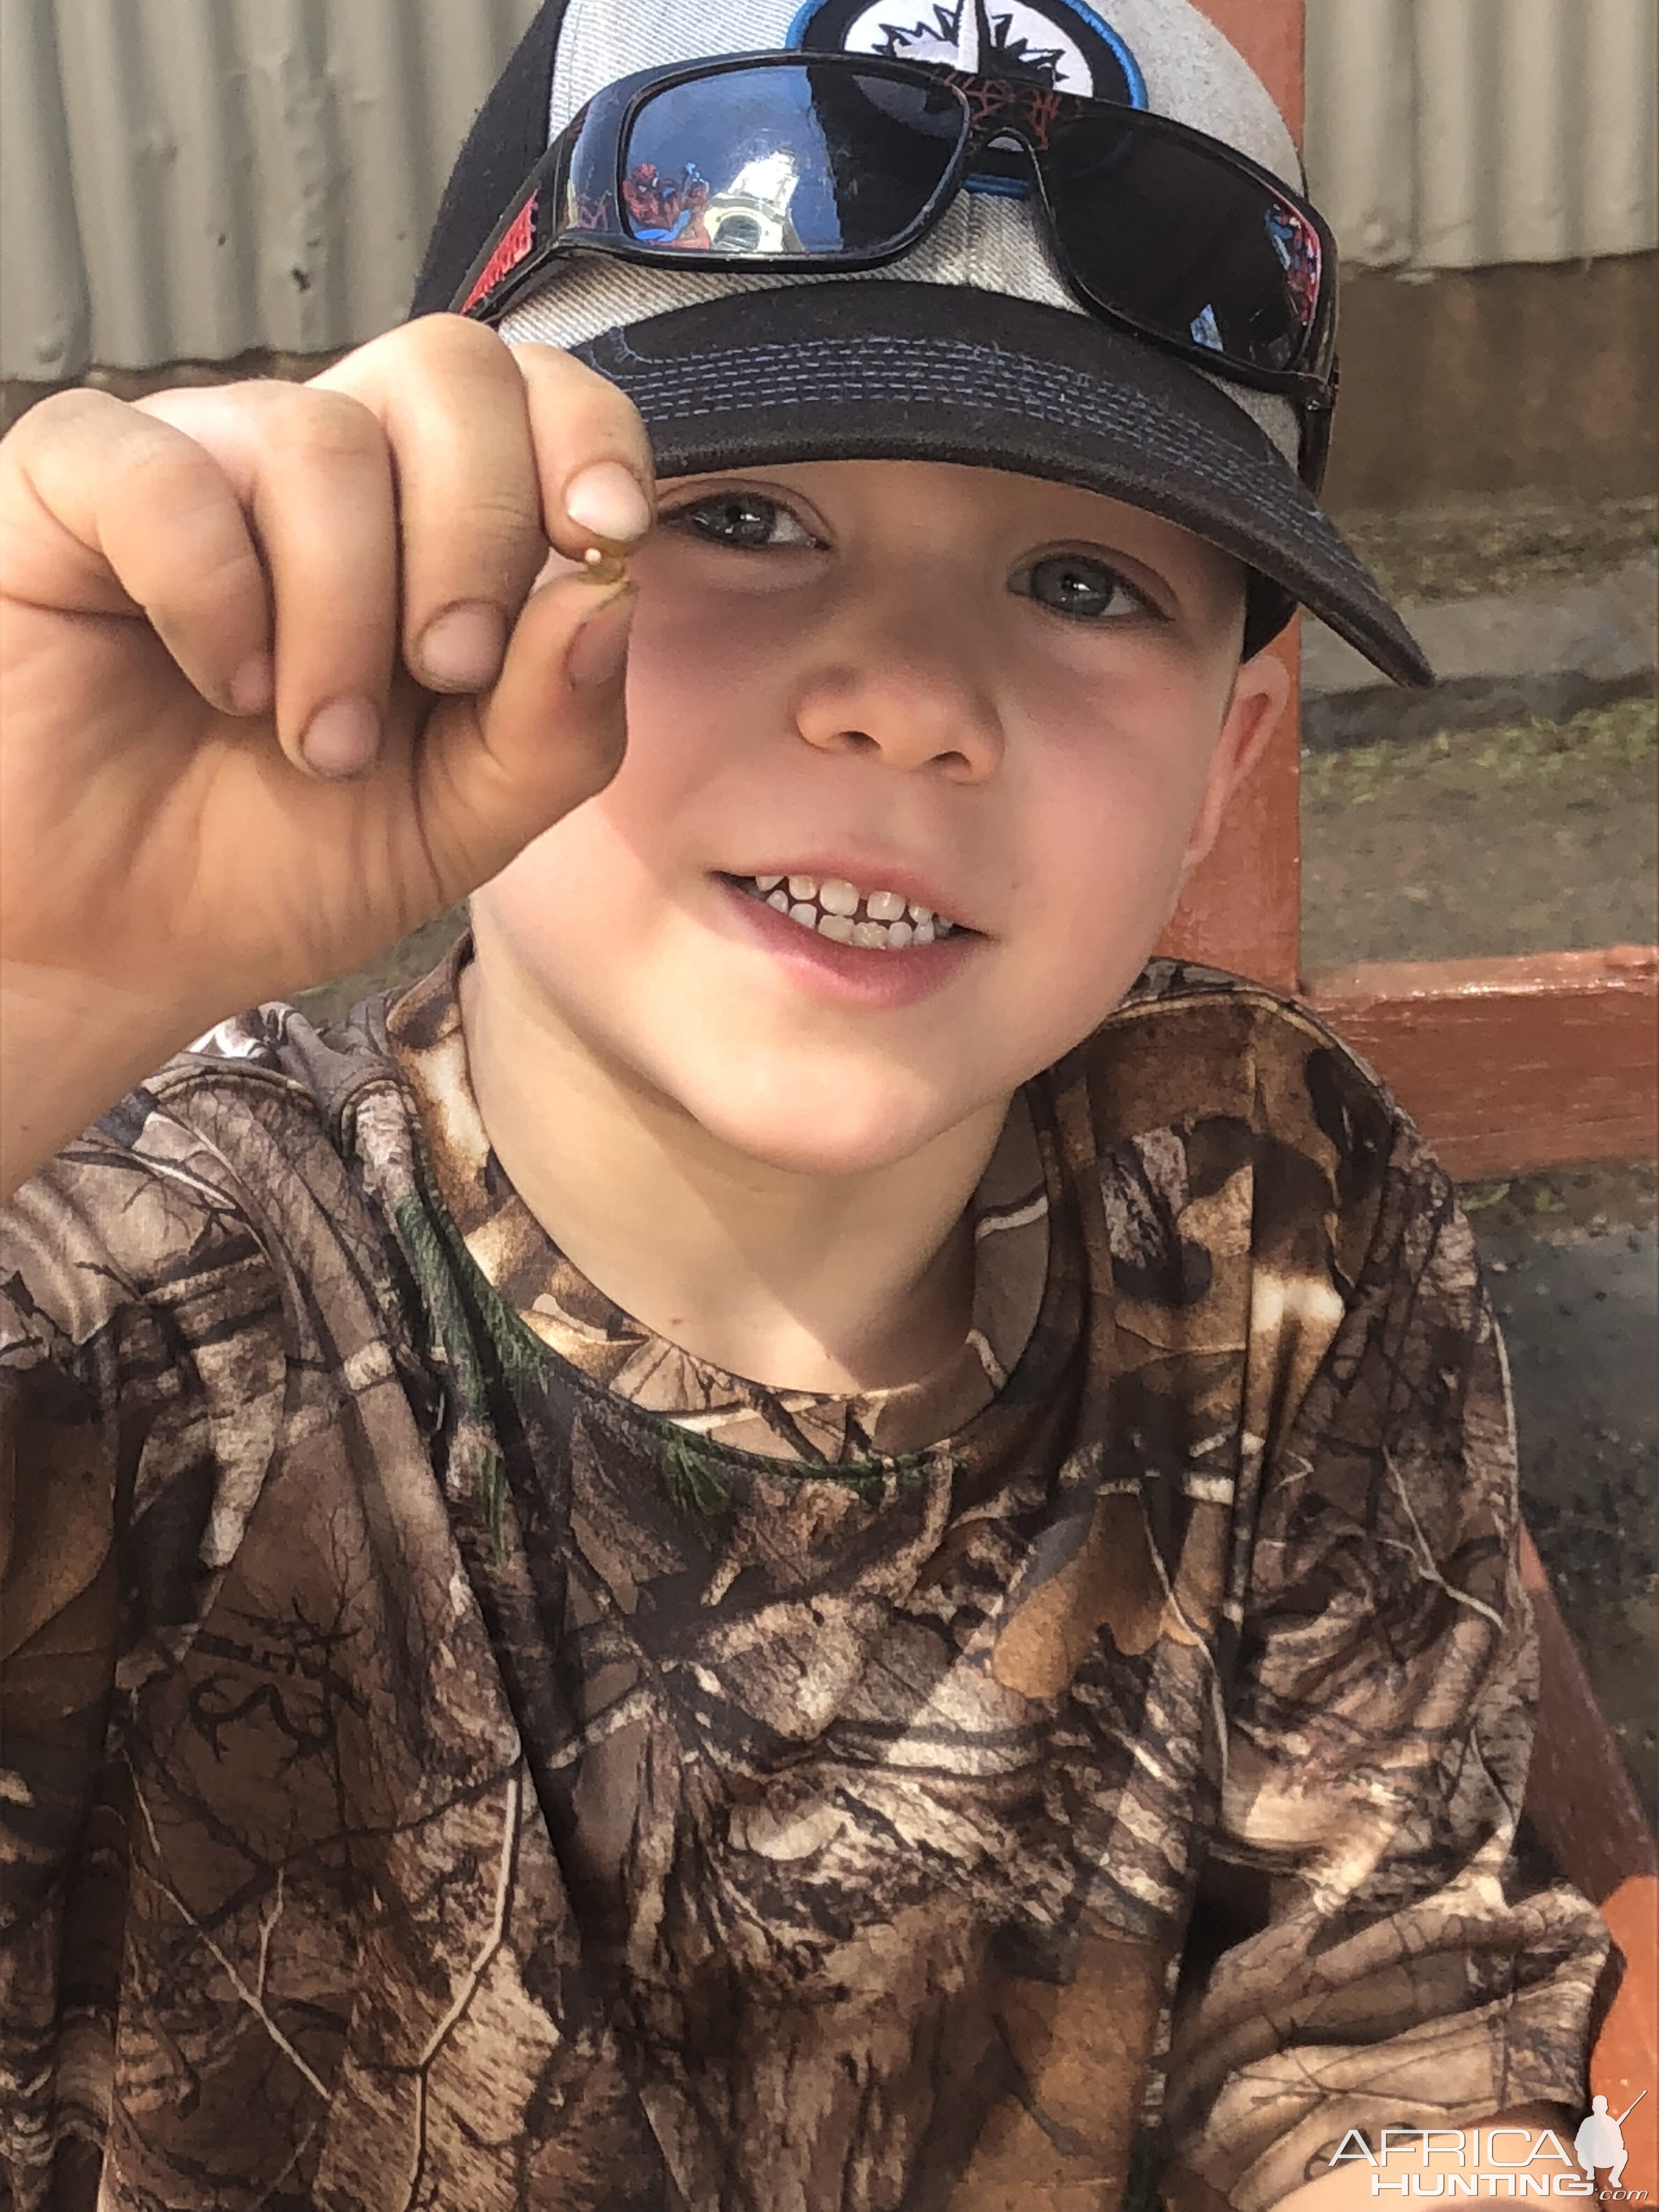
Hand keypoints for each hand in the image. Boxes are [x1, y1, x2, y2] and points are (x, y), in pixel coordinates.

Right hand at [0, 315, 650, 1047]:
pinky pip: (166, 474)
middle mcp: (321, 467)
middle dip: (478, 531)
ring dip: (343, 617)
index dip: (585, 433)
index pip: (531, 389)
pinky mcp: (73, 481)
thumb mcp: (463, 817)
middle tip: (444, 671)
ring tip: (315, 739)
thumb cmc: (283, 863)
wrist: (127, 946)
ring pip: (322, 438)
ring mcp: (200, 459)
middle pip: (448, 368)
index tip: (601, 536)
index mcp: (429, 524)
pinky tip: (219, 681)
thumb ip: (559, 721)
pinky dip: (213, 595)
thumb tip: (609, 589)